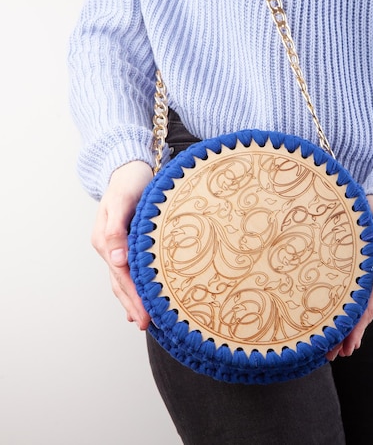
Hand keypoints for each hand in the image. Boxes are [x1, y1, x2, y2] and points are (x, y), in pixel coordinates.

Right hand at [91, 161, 153, 329]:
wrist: (130, 168)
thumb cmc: (129, 182)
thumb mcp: (123, 200)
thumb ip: (117, 228)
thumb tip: (115, 257)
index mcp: (106, 240)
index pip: (121, 276)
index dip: (133, 296)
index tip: (145, 314)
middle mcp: (109, 247)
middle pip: (120, 282)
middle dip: (133, 304)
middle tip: (147, 324)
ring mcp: (117, 246)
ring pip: (123, 279)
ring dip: (132, 299)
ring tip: (143, 319)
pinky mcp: (128, 243)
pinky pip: (130, 270)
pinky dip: (134, 286)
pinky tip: (142, 297)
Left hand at [327, 195, 372, 359]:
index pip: (366, 307)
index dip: (356, 328)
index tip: (347, 347)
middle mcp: (370, 281)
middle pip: (358, 315)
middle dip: (345, 336)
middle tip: (330, 357)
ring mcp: (363, 278)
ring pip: (352, 309)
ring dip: (342, 329)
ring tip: (329, 351)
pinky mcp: (355, 273)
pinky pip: (346, 296)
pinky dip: (340, 312)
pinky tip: (330, 323)